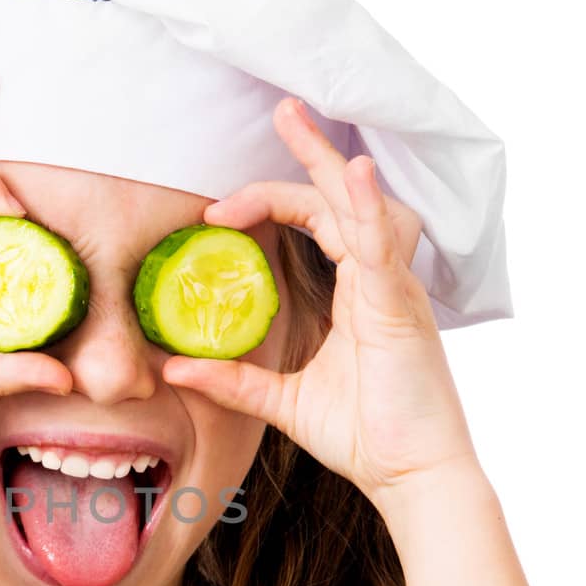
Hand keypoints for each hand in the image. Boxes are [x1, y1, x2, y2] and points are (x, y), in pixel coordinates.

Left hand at [160, 96, 480, 510]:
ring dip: (332, 166)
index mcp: (356, 293)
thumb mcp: (283, 403)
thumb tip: (173, 369)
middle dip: (310, 151)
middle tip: (281, 109)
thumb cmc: (366, 435)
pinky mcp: (400, 310)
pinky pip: (383, 249)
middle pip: (342, 197)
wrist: (412, 476)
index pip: (317, 221)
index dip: (270, 202)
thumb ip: (232, 381)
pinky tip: (352, 176)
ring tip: (299, 123)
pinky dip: (366, 209)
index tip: (217, 213)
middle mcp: (377, 281)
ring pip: (365, 208)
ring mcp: (392, 291)